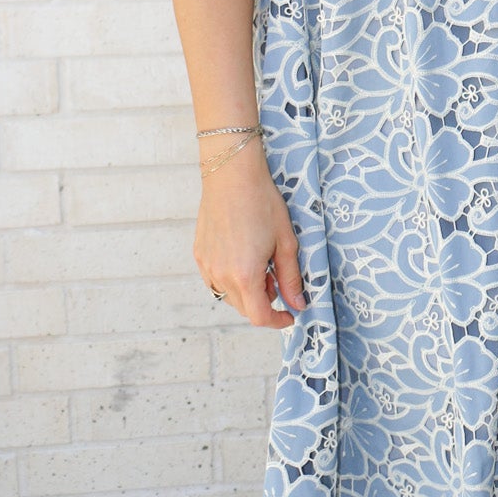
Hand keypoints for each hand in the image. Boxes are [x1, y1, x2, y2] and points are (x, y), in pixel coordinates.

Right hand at [194, 141, 305, 328]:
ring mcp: (207, 265)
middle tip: (276, 277)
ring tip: (260, 263)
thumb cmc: (262, 203)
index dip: (277, 321)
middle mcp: (221, 275)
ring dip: (247, 291)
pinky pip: (215, 280)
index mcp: (245, 275)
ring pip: (228, 296)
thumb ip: (291, 277)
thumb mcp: (285, 242)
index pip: (259, 316)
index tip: (289, 315)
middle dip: (264, 302)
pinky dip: (231, 279)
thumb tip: (298, 304)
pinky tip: (242, 257)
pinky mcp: (199, 255)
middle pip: (243, 308)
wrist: (232, 175)